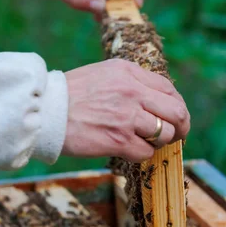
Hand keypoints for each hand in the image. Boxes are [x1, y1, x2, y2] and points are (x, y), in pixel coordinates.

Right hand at [62, 59, 189, 161]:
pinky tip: (127, 149)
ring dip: (158, 142)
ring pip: (165, 134)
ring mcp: (127, 116)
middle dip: (181, 127)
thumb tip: (158, 101)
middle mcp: (132, 92)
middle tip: (176, 135)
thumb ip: (132, 82)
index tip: (175, 117)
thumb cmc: (71, 95)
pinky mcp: (119, 139)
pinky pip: (146, 152)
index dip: (177, 107)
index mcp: (129, 72)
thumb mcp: (104, 74)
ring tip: (142, 140)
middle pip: (177, 112)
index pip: (169, 90)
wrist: (44, 111)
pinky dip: (141, 154)